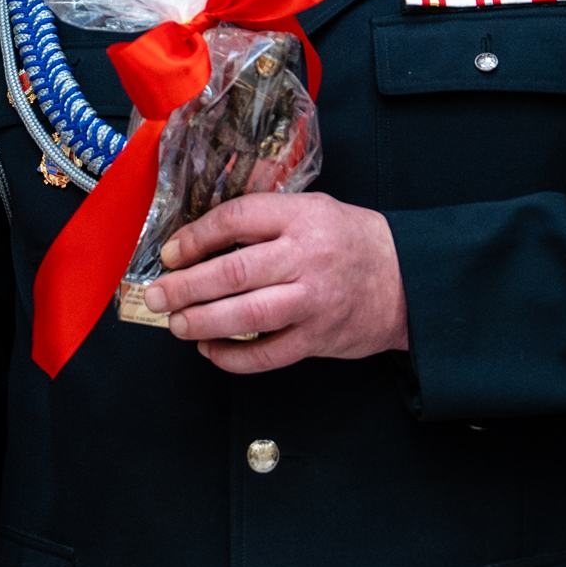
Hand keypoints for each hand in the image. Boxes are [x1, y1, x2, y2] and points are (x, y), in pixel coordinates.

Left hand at [145, 191, 408, 373]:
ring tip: (176, 323)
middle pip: (233, 272)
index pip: (237, 220)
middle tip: (156, 294)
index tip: (171, 253)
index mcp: (301, 217)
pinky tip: (210, 350)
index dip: (196, 237)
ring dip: (202, 322)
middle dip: (185, 286)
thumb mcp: (313, 209)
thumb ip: (265, 219)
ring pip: (247, 316)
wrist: (409, 280)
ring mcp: (312, 302)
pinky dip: (234, 357)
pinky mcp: (318, 338)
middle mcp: (305, 258)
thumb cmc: (350, 241)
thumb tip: (199, 239)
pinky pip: (268, 355)